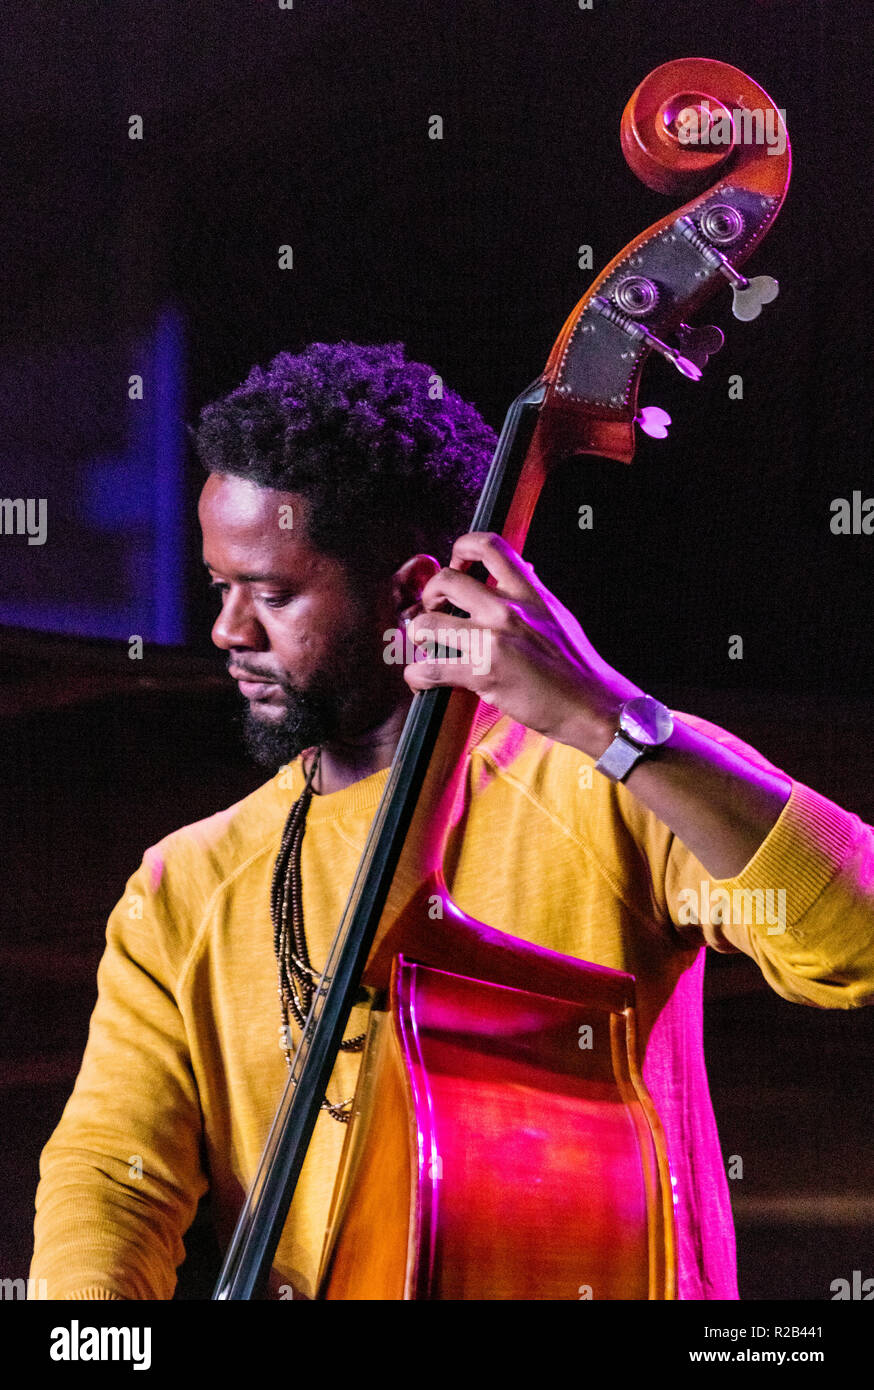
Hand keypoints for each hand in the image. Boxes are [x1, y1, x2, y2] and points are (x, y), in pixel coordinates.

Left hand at [403, 532, 641, 755]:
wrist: (590, 704)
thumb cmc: (575, 665)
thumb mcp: (556, 615)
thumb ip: (531, 595)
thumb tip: (521, 572)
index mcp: (528, 592)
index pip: (489, 545)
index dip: (461, 548)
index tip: (457, 564)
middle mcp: (508, 609)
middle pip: (446, 580)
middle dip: (429, 594)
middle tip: (434, 609)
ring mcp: (494, 640)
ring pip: (427, 623)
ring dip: (418, 635)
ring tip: (425, 645)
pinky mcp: (483, 674)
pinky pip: (431, 669)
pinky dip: (418, 675)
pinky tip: (422, 679)